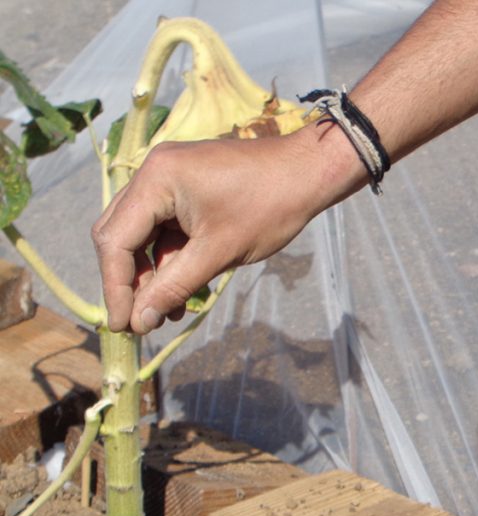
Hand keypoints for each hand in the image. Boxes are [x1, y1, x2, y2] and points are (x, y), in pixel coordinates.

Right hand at [92, 124, 357, 333]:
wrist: (309, 173)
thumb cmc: (270, 207)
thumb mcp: (219, 253)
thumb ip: (174, 286)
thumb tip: (140, 321)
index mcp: (156, 180)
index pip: (116, 240)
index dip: (115, 287)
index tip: (122, 326)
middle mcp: (153, 173)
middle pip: (121, 236)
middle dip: (131, 282)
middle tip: (140, 323)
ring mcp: (169, 179)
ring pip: (143, 236)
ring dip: (153, 276)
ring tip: (169, 314)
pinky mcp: (186, 189)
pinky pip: (165, 230)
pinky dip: (171, 261)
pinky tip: (184, 293)